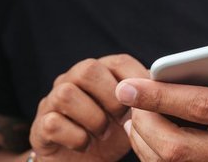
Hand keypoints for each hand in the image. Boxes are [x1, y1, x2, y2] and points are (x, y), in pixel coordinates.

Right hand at [30, 54, 148, 161]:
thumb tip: (167, 88)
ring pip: (66, 93)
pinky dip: (75, 137)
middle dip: (111, 97)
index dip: (135, 82)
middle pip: (87, 69)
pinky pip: (53, 123)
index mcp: (98, 73)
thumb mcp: (130, 118)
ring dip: (92, 118)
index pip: (118, 61)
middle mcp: (71, 80)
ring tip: (103, 133)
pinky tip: (85, 144)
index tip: (145, 105)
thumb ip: (144, 101)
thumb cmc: (108, 135)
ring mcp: (52, 102)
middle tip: (121, 118)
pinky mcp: (40, 126)